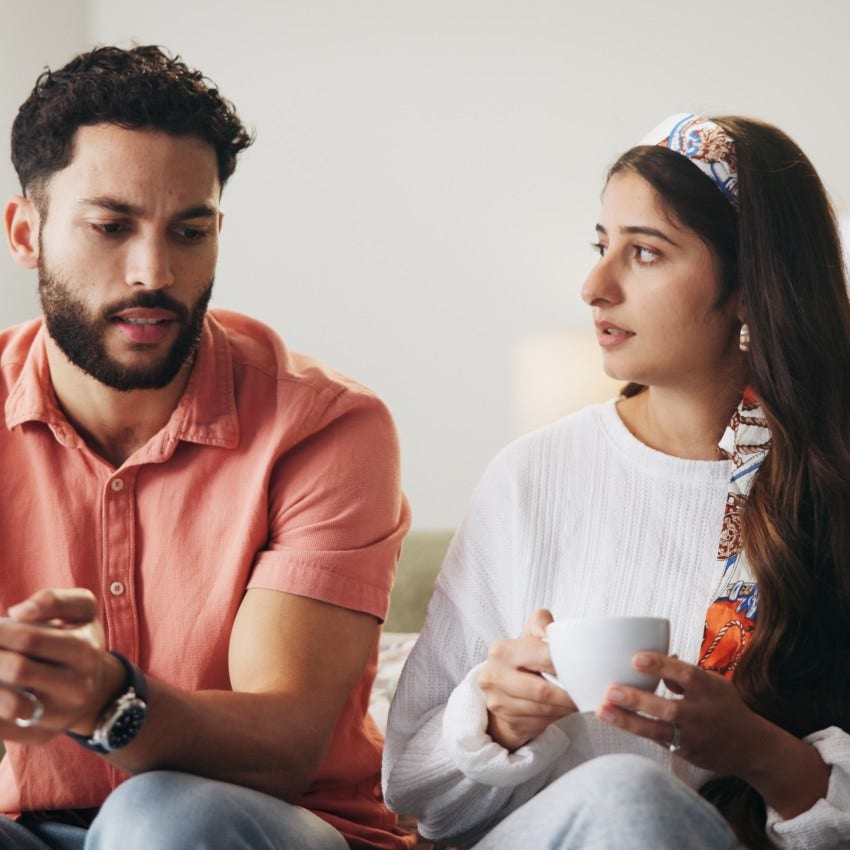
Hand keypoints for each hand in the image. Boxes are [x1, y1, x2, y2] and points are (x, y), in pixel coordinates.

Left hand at [0, 588, 111, 743]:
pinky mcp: (40, 737)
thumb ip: (54, 600)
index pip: (30, 638)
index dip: (0, 631)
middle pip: (18, 670)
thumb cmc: (79, 640)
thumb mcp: (81, 611)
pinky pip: (2, 730)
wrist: (96, 689)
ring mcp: (59, 716)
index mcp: (84, 651)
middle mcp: (77, 687)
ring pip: (10, 706)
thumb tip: (19, 612)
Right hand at [477, 609, 576, 750]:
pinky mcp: (506, 720)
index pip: (543, 657)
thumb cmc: (522, 657)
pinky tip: (563, 710)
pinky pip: (539, 723)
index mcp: (502, 650)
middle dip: (569, 695)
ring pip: (543, 709)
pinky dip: (556, 717)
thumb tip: (555, 633)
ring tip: (579, 701)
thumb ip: (542, 624)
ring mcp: (498, 701)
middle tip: (587, 693)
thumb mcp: (529, 633)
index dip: (567, 665)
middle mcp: (494, 676)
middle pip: (543, 690)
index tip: (586, 671)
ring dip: (565, 708)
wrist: (501, 685)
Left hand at [596, 652, 763, 773]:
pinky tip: (615, 721)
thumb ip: (683, 674)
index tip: (635, 658)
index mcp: (710, 689)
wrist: (751, 748)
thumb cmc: (725, 706)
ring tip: (602, 710)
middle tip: (609, 690)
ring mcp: (693, 736)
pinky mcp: (685, 752)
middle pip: (667, 709)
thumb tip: (654, 659)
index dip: (661, 665)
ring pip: (657, 731)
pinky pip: (657, 740)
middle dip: (636, 700)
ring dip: (627, 721)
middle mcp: (701, 714)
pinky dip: (636, 731)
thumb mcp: (713, 683)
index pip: (685, 674)